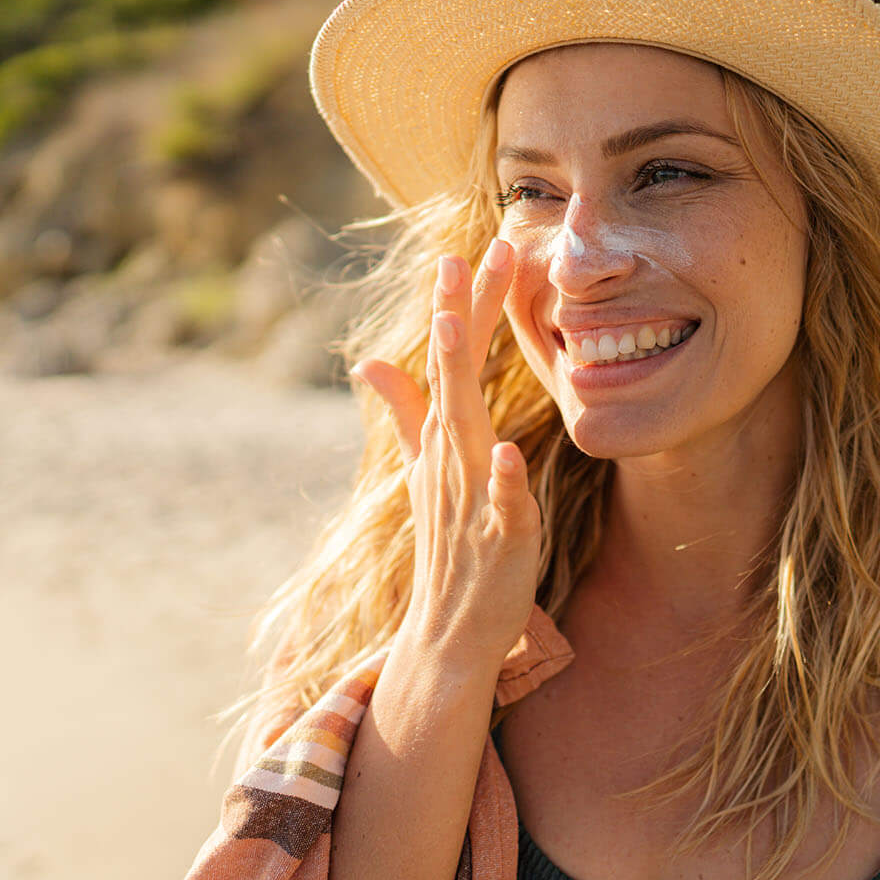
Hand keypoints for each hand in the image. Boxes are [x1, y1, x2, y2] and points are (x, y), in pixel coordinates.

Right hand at [349, 238, 544, 670]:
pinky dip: (502, 480)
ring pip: (463, 430)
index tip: (461, 250)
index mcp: (443, 439)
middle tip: (461, 258)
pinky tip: (508, 453)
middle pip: (452, 378)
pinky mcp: (498, 537)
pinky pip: (499, 504)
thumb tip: (370, 361)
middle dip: (457, 318)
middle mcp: (451, 458)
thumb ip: (404, 413)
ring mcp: (470, 495)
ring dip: (458, 382)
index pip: (449, 362)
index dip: (457, 308)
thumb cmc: (449, 546)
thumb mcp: (425, 470)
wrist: (449, 630)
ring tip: (459, 332)